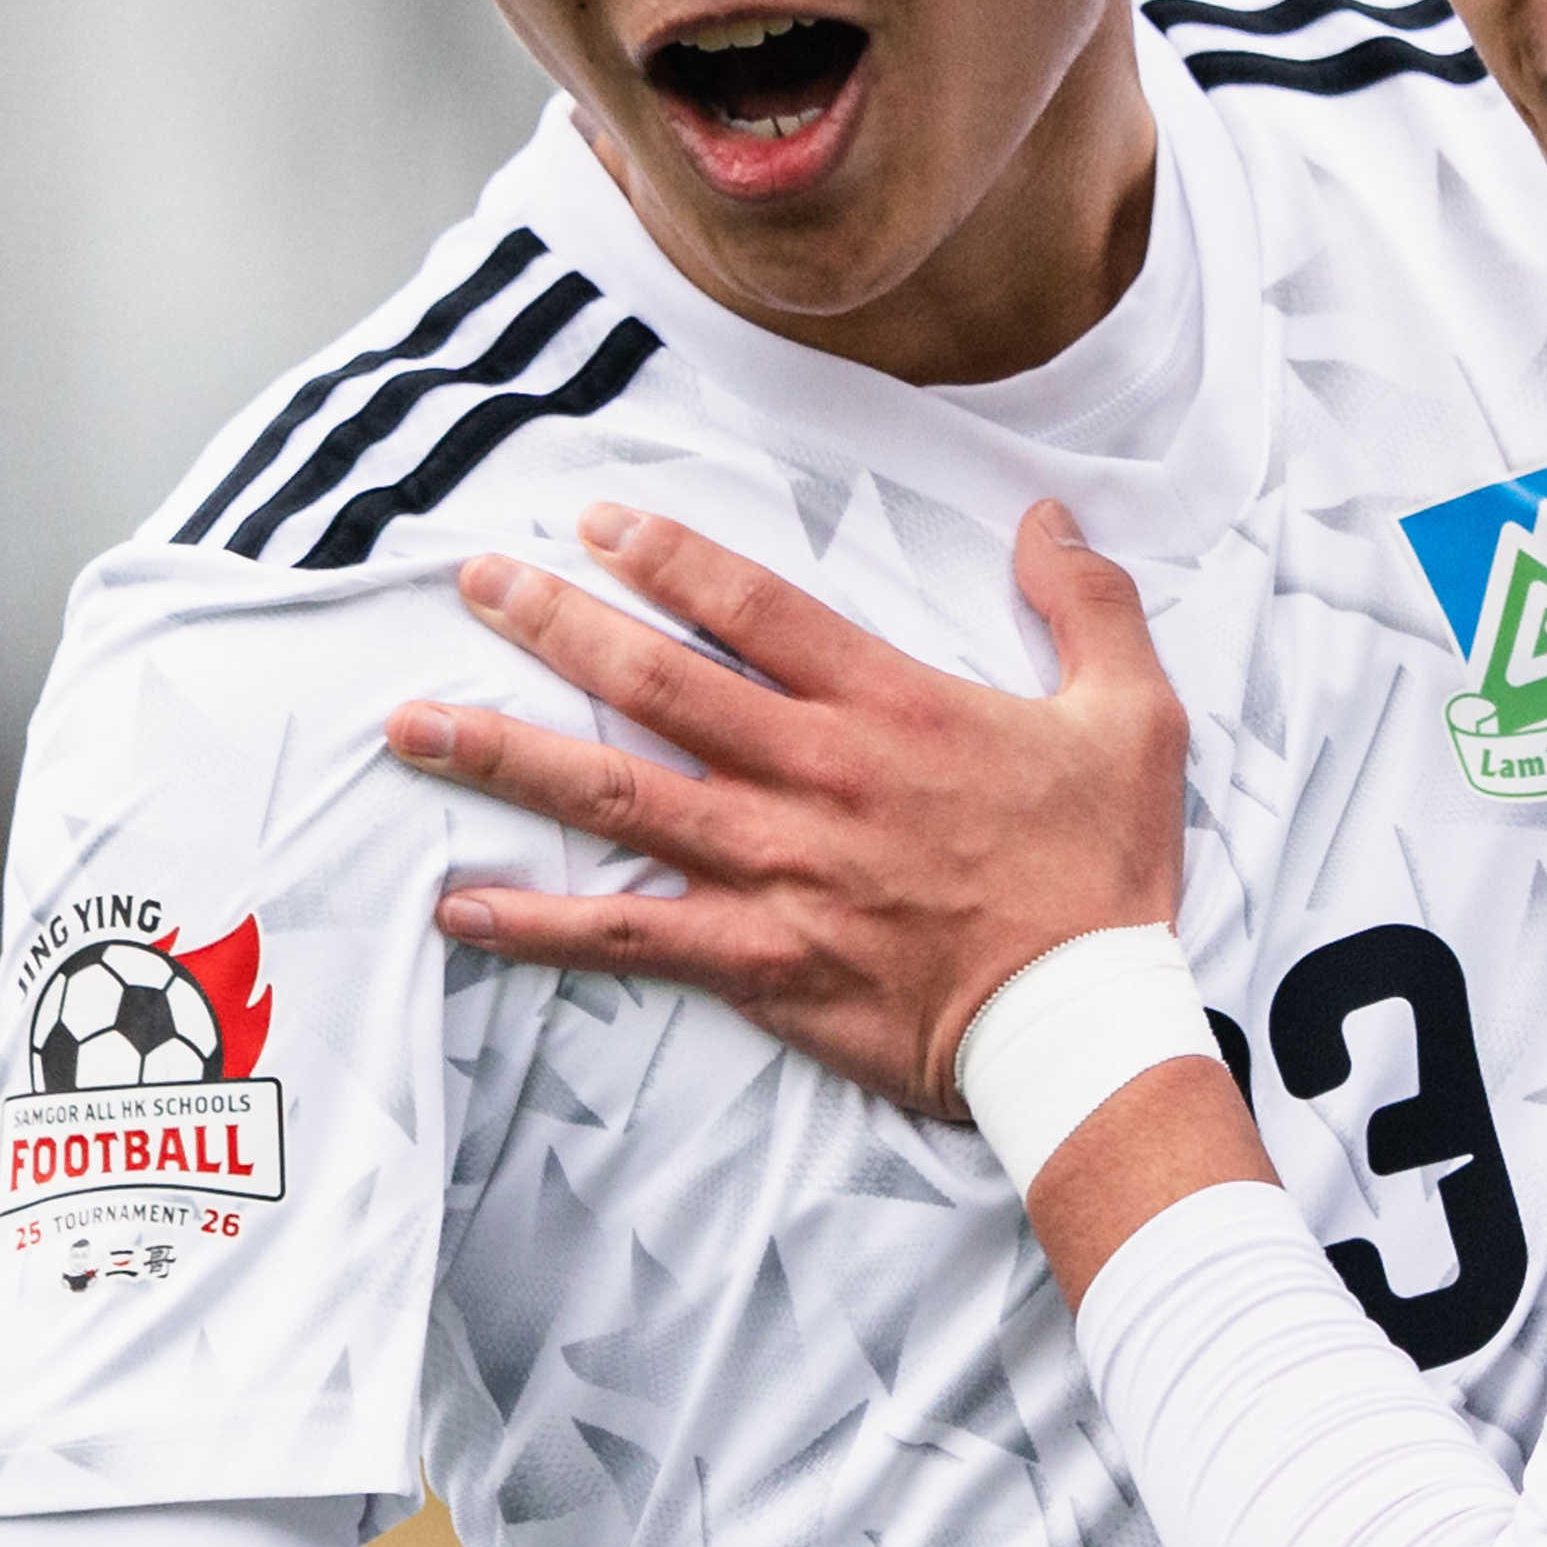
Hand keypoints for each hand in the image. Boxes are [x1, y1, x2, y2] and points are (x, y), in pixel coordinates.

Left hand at [383, 497, 1191, 1113]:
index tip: (595, 521)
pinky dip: (538, 926)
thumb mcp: (1134, 717)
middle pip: (657, 684)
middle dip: (552, 624)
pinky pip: (627, 939)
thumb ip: (1088, 606)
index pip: (755, 609)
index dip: (667, 555)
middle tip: (472, 581)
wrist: (1084, 1025)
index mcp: (890, 709)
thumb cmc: (1104, 874)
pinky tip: (460, 907)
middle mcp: (815, 778)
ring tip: (412, 724)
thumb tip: (1048, 522)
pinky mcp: (760, 963)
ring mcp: (776, 873)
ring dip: (507, 755)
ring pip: (617, 799)